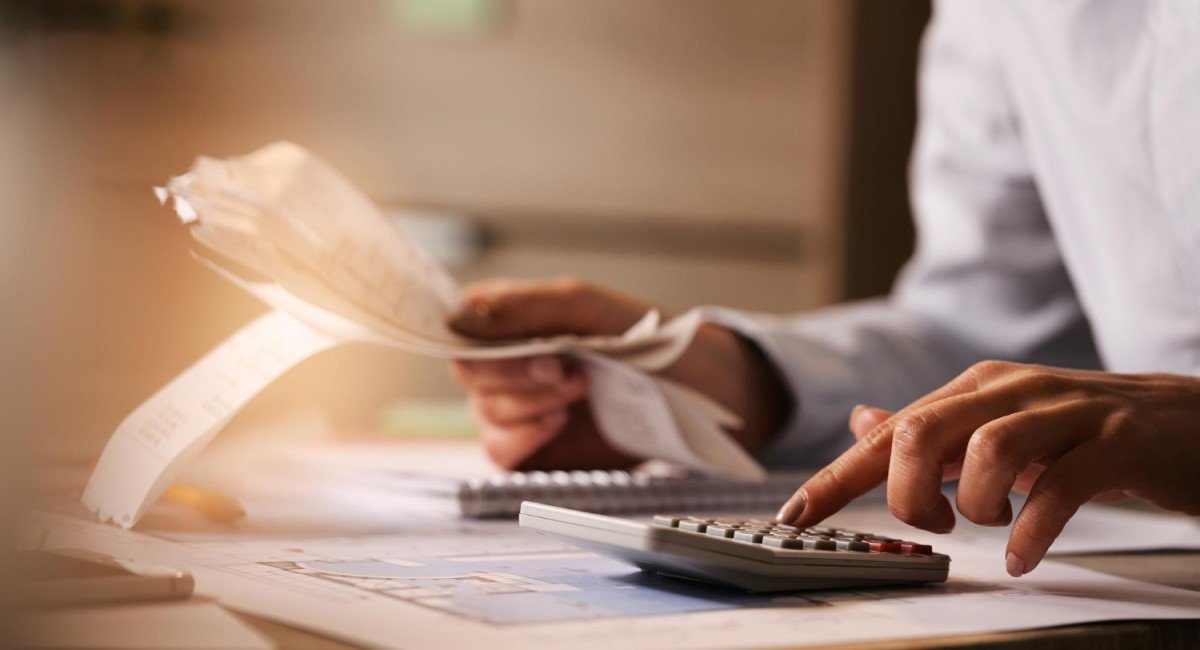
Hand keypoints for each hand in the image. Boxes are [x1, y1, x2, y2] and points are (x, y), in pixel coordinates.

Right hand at [448, 277, 787, 470]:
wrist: (694, 390)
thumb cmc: (643, 338)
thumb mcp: (585, 307)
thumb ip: (524, 306)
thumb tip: (460, 314)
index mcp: (509, 321)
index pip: (458, 326)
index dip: (477, 338)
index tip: (520, 342)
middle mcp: (504, 365)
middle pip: (469, 373)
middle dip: (516, 372)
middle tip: (566, 368)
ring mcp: (516, 409)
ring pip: (485, 413)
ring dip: (529, 403)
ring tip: (578, 390)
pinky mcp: (532, 450)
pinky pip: (501, 451)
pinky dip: (524, 437)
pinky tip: (558, 422)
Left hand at [776, 361, 1199, 575]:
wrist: (1192, 421)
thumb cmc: (1084, 431)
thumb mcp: (997, 424)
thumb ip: (931, 428)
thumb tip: (862, 422)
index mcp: (975, 389)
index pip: (889, 432)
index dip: (836, 477)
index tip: (796, 517)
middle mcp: (1011, 390)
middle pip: (923, 430)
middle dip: (905, 492)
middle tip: (931, 524)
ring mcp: (1067, 412)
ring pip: (988, 450)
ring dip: (975, 506)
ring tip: (989, 528)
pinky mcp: (1116, 442)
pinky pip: (1061, 487)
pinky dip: (1033, 530)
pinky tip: (1022, 555)